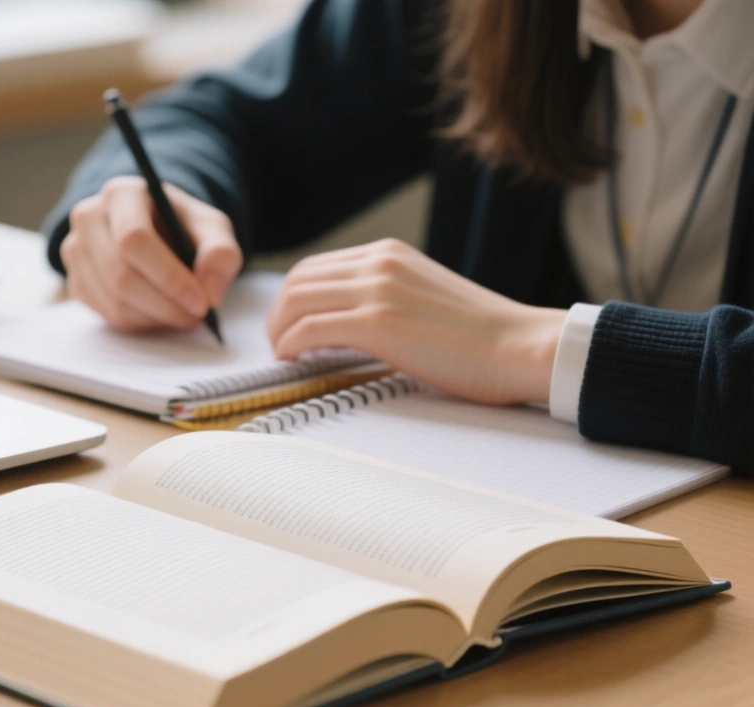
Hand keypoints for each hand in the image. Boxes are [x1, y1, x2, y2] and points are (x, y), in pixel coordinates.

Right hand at [60, 176, 242, 331]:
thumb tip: (210, 292)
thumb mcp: (212, 229)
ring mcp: (75, 251)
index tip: (201, 302)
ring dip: (155, 318)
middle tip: (196, 316)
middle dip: (165, 304)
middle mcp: (89, 218)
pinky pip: (106, 315)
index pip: (134, 239)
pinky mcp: (75, 282)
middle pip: (120, 275)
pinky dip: (140, 323)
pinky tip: (159, 312)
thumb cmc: (181, 227)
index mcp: (122, 194)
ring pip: (113, 302)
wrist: (155, 233)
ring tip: (182, 313)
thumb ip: (220, 253)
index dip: (168, 276)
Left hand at [265, 239, 565, 404]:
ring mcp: (378, 290)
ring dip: (278, 329)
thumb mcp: (422, 297)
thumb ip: (383, 298)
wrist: (521, 346)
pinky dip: (290, 344)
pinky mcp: (378, 323)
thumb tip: (339, 324)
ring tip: (283, 353)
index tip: (287, 324)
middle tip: (277, 342)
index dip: (291, 298)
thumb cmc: (480, 336)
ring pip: (296, 301)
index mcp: (389, 254)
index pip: (315, 267)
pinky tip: (293, 359)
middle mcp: (379, 264)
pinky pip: (310, 328)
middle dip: (277, 313)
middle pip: (298, 280)